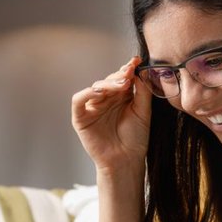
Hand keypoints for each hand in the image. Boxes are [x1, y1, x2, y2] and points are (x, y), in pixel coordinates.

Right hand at [70, 56, 152, 173]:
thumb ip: (142, 92)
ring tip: (121, 84)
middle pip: (109, 81)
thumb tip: (140, 72)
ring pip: (96, 87)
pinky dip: (86, 93)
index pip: (122, 79)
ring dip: (107, 84)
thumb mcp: (143, 112)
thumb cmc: (135, 139)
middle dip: (119, 76)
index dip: (127, 69)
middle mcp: (106, 100)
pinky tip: (99, 92)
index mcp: (121, 98)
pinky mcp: (81, 118)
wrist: (127, 160)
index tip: (136, 61)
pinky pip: (78, 100)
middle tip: (129, 73)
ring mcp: (93, 108)